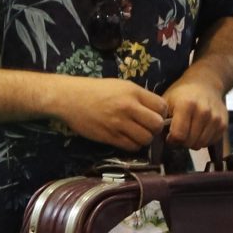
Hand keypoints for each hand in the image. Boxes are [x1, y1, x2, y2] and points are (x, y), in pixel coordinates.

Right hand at [48, 76, 171, 150]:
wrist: (70, 98)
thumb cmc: (95, 90)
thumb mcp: (120, 85)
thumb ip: (139, 97)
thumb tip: (156, 110)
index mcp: (133, 92)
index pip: (161, 107)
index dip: (161, 113)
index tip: (154, 115)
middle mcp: (128, 107)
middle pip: (156, 125)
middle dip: (155, 128)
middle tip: (147, 127)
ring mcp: (119, 123)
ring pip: (145, 139)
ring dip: (144, 139)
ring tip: (136, 134)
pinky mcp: (109, 136)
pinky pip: (131, 147)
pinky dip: (133, 145)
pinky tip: (127, 139)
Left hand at [163, 70, 229, 150]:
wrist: (206, 83)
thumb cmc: (182, 94)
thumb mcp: (167, 101)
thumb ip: (160, 119)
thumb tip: (155, 136)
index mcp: (186, 105)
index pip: (179, 135)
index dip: (172, 140)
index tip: (169, 136)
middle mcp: (203, 111)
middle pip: (190, 142)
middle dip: (182, 142)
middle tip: (179, 134)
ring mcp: (215, 118)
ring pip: (201, 144)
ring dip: (193, 142)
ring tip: (189, 131)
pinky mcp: (223, 124)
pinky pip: (210, 142)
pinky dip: (203, 140)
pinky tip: (199, 130)